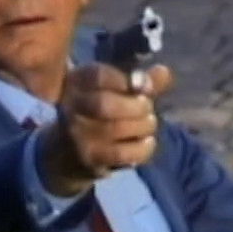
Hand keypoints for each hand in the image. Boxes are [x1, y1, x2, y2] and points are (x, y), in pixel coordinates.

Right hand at [38, 63, 173, 196]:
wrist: (68, 155)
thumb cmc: (98, 115)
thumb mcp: (114, 92)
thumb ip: (139, 82)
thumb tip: (165, 72)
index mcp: (76, 83)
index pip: (98, 76)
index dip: (126, 80)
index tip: (144, 85)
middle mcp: (70, 108)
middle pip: (104, 104)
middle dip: (136, 106)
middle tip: (148, 108)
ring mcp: (78, 136)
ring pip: (115, 129)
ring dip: (143, 126)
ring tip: (149, 124)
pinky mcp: (89, 159)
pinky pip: (121, 154)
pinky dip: (142, 148)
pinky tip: (148, 142)